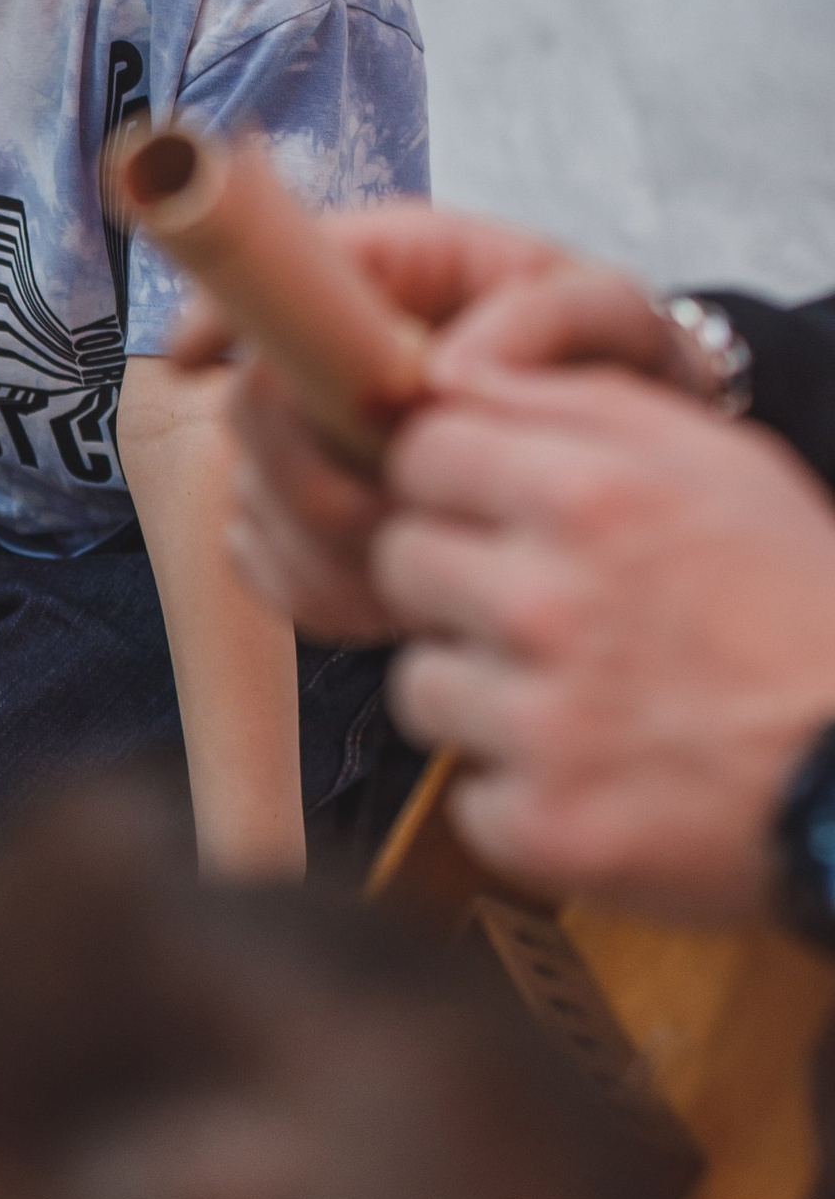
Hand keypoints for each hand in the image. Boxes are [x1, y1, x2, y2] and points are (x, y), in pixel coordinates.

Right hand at [178, 203, 593, 639]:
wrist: (633, 445)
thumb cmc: (615, 359)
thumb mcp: (612, 313)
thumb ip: (545, 319)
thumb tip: (442, 376)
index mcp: (387, 267)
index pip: (261, 273)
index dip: (216, 311)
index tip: (197, 356)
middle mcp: (321, 349)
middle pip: (250, 412)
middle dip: (319, 473)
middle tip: (414, 497)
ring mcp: (301, 440)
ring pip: (253, 501)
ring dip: (334, 546)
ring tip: (436, 547)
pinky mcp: (297, 521)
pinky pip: (266, 567)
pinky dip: (327, 590)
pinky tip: (406, 588)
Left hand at [376, 369, 834, 919]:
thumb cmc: (803, 612)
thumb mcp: (724, 464)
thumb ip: (580, 405)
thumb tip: (456, 375)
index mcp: (591, 496)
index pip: (422, 453)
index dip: (453, 482)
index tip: (490, 515)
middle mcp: (549, 603)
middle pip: (402, 562)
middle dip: (457, 582)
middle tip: (538, 612)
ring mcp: (539, 721)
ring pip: (420, 682)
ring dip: (480, 692)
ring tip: (577, 699)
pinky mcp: (541, 823)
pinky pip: (468, 794)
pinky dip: (522, 793)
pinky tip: (598, 776)